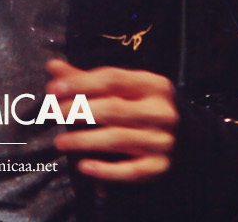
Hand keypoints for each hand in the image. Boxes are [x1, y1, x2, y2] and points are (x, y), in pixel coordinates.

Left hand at [47, 59, 178, 181]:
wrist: (187, 140)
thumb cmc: (144, 107)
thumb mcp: (125, 89)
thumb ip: (87, 80)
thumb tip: (52, 67)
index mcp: (154, 85)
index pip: (112, 80)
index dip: (80, 83)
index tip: (52, 89)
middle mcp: (162, 112)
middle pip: (113, 109)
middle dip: (77, 110)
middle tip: (50, 113)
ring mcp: (163, 141)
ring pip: (118, 139)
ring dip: (84, 140)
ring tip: (59, 142)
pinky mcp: (160, 167)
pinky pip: (130, 171)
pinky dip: (105, 170)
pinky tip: (83, 166)